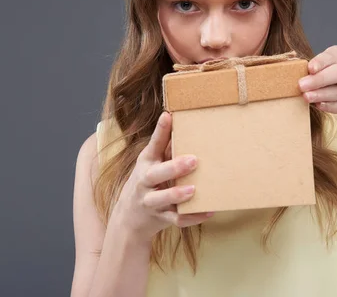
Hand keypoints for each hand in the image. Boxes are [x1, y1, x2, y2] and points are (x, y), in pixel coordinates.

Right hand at [113, 112, 212, 241]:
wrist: (128, 218)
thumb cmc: (146, 182)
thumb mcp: (151, 163)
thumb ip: (165, 147)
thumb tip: (180, 120)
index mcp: (146, 163)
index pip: (152, 145)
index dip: (160, 131)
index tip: (168, 116)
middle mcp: (145, 182)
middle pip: (155, 174)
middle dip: (173, 168)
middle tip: (193, 160)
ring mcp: (151, 201)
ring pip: (162, 199)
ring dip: (177, 194)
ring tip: (193, 190)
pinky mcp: (160, 218)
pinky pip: (176, 219)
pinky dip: (192, 217)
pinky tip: (207, 212)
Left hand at [298, 45, 336, 117]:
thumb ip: (327, 66)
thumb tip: (301, 76)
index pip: (334, 55)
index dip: (322, 61)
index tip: (310, 67)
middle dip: (319, 80)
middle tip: (302, 85)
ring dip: (321, 96)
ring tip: (306, 97)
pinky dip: (330, 107)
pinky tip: (319, 105)